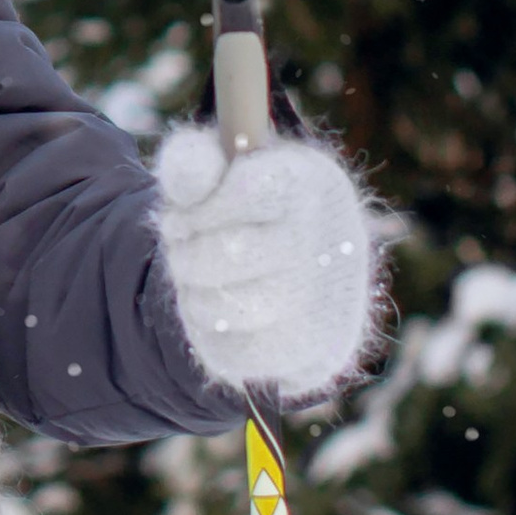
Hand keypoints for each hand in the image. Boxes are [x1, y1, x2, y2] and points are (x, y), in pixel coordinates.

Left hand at [152, 124, 379, 399]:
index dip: (191, 214)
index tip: (179, 220)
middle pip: (232, 253)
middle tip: (181, 254)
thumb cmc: (241, 211)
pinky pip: (242, 353)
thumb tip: (188, 164)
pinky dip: (214, 337)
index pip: (242, 192)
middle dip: (187, 256)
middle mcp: (336, 234)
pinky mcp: (323, 346)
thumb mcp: (212, 174)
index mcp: (311, 179)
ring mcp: (335, 296)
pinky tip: (222, 315)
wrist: (291, 268)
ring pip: (234, 308)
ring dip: (195, 297)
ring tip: (199, 284)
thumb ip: (192, 161)